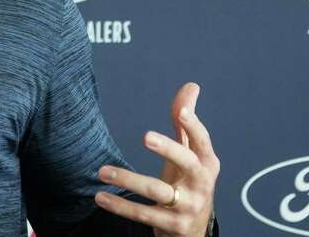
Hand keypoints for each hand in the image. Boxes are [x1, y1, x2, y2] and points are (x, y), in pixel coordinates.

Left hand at [94, 82, 218, 236]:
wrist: (194, 232)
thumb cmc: (189, 184)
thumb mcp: (190, 155)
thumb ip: (185, 123)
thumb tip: (191, 86)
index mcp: (207, 163)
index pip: (201, 141)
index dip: (193, 125)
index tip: (181, 112)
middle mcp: (201, 184)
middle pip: (187, 163)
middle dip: (169, 149)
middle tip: (146, 136)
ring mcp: (188, 206)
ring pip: (157, 191)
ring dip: (128, 179)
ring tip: (102, 171)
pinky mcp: (173, 226)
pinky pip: (143, 214)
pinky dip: (120, 206)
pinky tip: (101, 197)